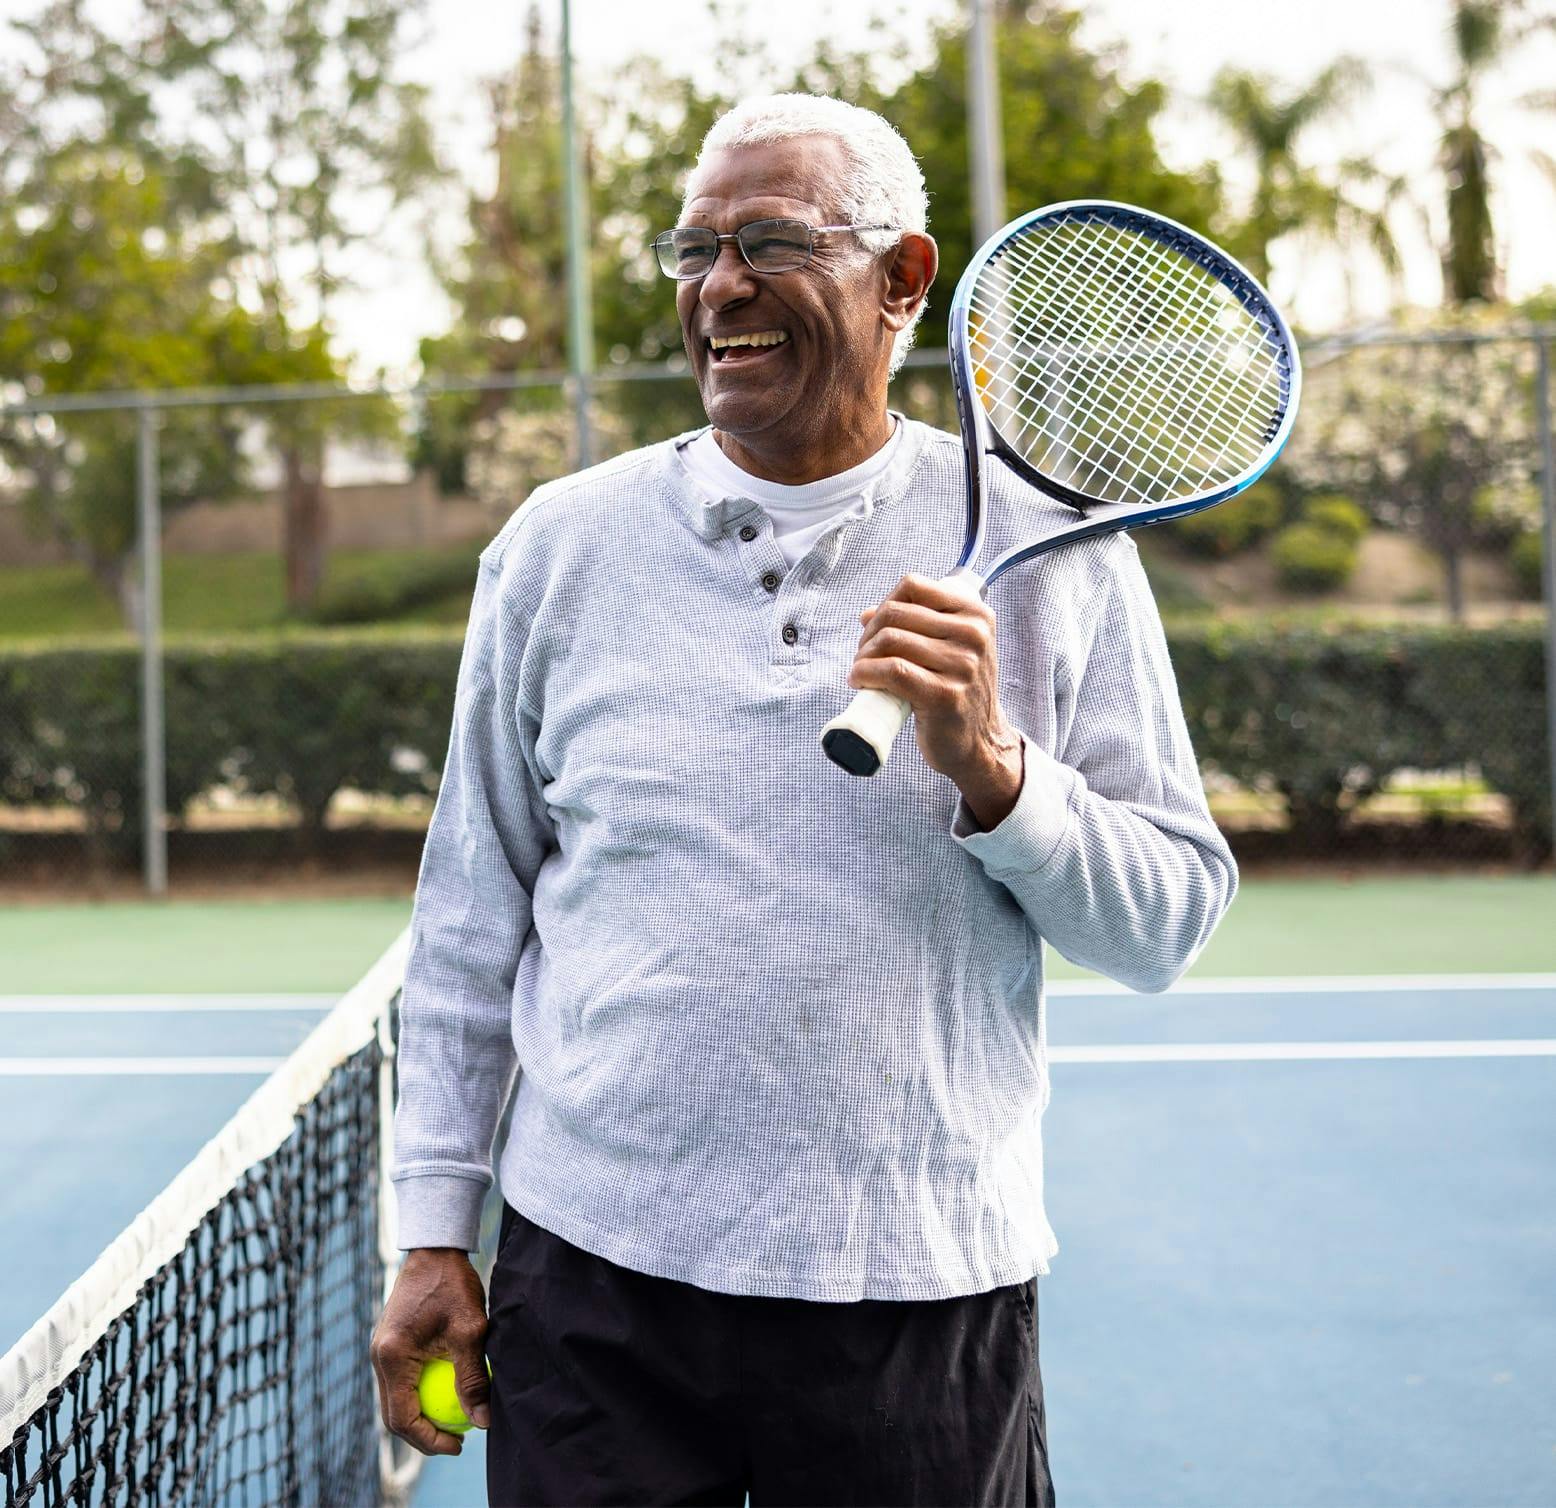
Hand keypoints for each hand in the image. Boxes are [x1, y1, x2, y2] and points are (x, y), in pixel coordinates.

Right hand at [371, 1247, 490, 1455]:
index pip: (403, 1418)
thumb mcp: (470, 1330)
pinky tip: (447, 1392)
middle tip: (458, 1440)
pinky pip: (400, 1381)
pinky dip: (419, 1394)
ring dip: (421, 1416)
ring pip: (396, 1400)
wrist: (435, 1248)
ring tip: (455, 1420)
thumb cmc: (453, 1284)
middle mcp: (378, 1357)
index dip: (430, 1439)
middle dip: (424, 1434)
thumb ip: (474, 1377)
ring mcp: (381, 1350)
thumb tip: (482, 1420)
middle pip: (394, 1415)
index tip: (459, 1445)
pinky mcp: (389, 1343)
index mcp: (391, 1357)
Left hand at [849, 572, 1023, 827]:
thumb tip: (866, 614)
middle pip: (896, 613)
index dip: (884, 603)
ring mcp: (963, 666)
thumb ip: (916, 626)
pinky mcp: (945, 695)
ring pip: (890, 640)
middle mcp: (974, 635)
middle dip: (869, 634)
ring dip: (863, 656)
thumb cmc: (958, 692)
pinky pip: (892, 671)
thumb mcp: (951, 649)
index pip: (913, 586)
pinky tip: (859, 681)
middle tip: (863, 656)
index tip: (876, 628)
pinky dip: (866, 673)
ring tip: (861, 671)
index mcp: (976, 615)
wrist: (980, 742)